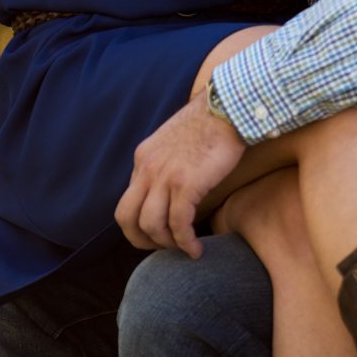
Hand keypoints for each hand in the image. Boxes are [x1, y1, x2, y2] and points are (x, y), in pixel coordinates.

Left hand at [114, 91, 245, 257]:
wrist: (230, 108)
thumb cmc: (212, 123)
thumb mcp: (175, 141)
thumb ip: (166, 162)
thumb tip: (171, 188)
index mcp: (143, 158)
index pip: (127, 200)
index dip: (138, 224)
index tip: (158, 232)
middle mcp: (147, 168)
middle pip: (127, 217)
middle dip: (141, 240)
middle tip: (163, 247)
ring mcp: (165, 176)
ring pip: (151, 225)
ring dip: (167, 244)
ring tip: (185, 248)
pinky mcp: (186, 184)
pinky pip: (178, 224)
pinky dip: (186, 242)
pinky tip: (197, 249)